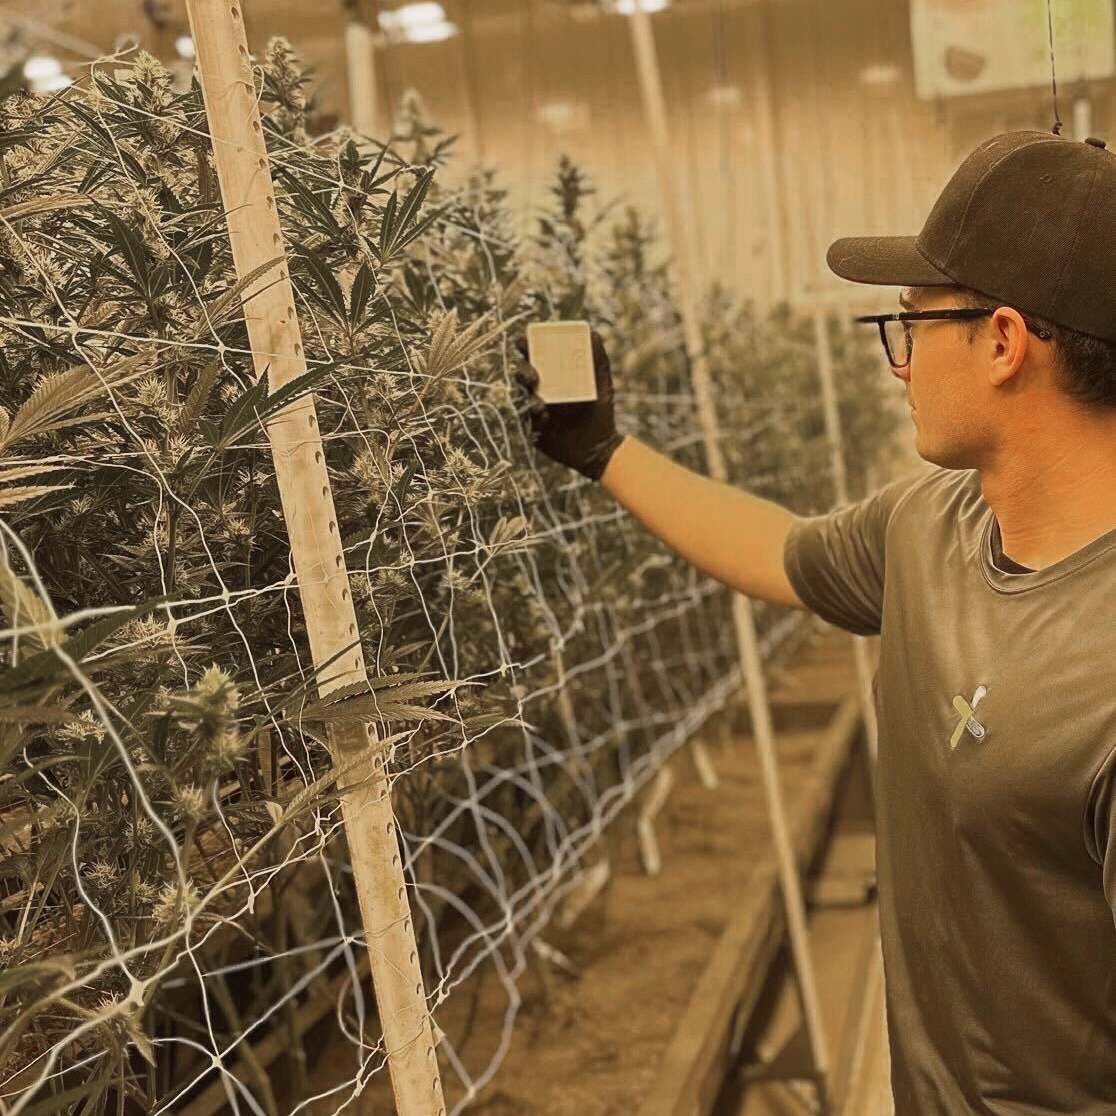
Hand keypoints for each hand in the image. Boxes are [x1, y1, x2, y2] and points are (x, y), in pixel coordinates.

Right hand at [512, 330, 625, 481]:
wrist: (600, 447)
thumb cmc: (601, 412)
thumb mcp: (601, 384)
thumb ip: (599, 359)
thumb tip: (594, 332)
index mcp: (553, 376)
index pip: (534, 357)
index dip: (526, 347)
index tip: (524, 342)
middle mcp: (541, 390)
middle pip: (523, 375)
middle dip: (523, 372)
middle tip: (534, 375)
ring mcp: (537, 410)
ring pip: (522, 398)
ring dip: (527, 397)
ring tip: (540, 403)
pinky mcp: (535, 429)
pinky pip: (528, 420)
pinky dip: (534, 416)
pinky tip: (545, 416)